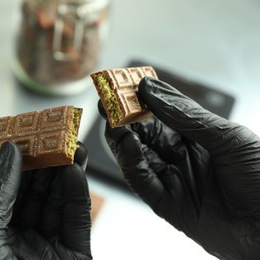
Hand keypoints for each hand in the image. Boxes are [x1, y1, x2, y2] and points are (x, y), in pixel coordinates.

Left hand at [0, 141, 91, 259]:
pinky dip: (78, 193)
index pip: (10, 190)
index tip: (28, 137)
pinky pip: (78, 219)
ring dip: (66, 171)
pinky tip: (76, 172)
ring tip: (71, 147)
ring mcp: (51, 245)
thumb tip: (9, 152)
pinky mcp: (76, 254)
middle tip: (55, 137)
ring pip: (60, 201)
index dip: (19, 162)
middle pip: (37, 192)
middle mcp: (24, 237)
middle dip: (46, 162)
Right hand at [99, 77, 259, 259]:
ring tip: (111, 121)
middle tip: (106, 101)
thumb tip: (150, 88)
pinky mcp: (167, 205)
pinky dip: (132, 164)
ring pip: (137, 157)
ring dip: (121, 139)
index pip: (160, 115)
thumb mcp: (227, 137)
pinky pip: (143, 182)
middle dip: (123, 118)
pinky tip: (129, 146)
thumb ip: (185, 115)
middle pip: (143, 135)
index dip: (141, 101)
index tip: (123, 84)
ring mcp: (173, 180)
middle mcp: (180, 157)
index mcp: (196, 138)